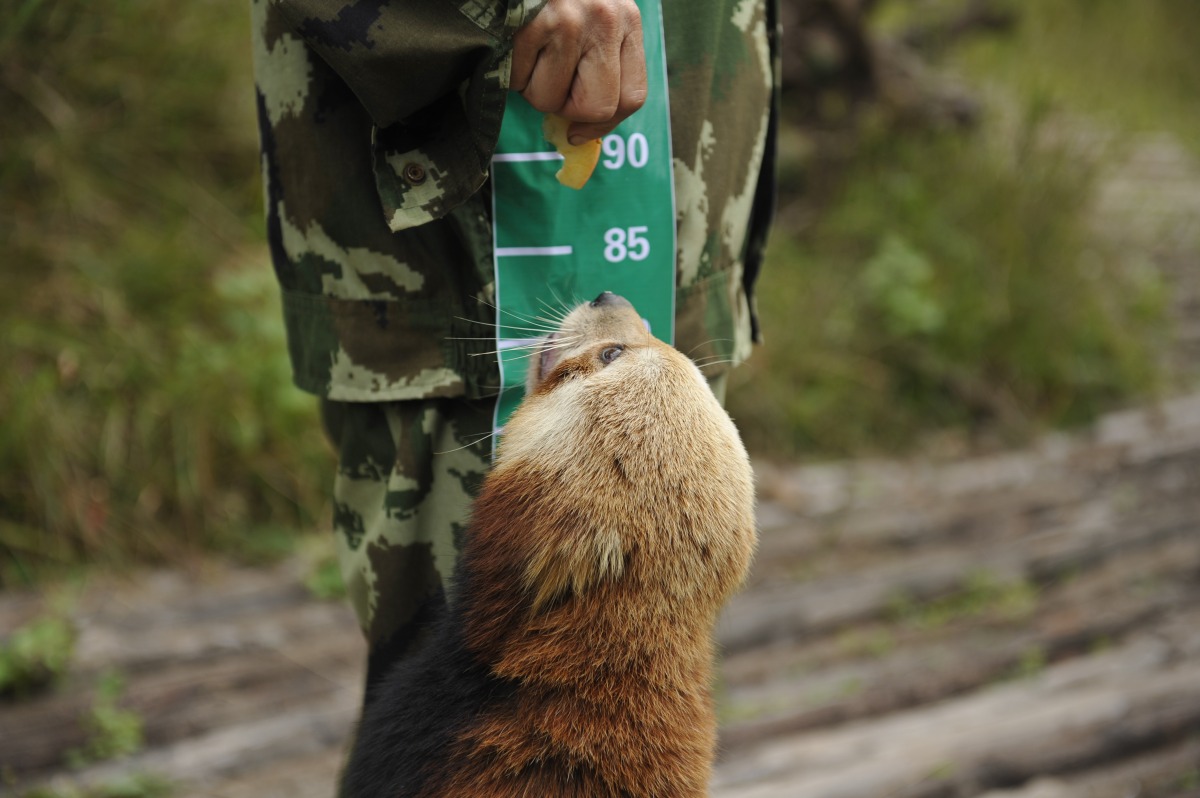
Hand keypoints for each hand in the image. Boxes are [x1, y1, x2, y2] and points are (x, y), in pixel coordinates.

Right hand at [511, 0, 647, 143]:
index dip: (603, 123)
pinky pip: (519, 81)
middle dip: (567, 110)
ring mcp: (569, 22)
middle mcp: (606, 20)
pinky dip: (512, 73)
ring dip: (533, 88)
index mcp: (627, 21)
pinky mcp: (532, 23)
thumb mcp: (594, 17)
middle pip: (596, 107)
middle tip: (551, 84)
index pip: (632, 98)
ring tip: (532, 53)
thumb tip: (580, 132)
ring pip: (550, 99)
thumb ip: (600, 66)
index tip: (579, 129)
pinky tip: (516, 43)